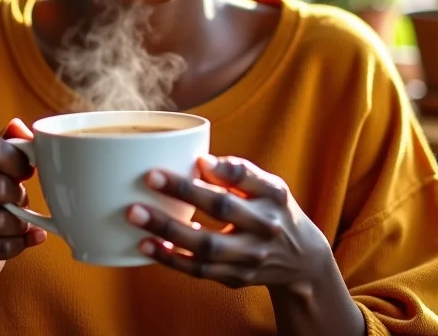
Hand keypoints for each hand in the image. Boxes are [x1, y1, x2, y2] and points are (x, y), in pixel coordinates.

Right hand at [0, 118, 46, 282]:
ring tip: (23, 220)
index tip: (28, 171)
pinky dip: (21, 244)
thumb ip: (11, 142)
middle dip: (20, 196)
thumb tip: (19, 126)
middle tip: (22, 199)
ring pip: (0, 221)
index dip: (19, 161)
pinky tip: (26, 238)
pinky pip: (0, 247)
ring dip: (21, 223)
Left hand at [126, 155, 330, 290]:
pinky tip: (148, 245)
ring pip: (205, 247)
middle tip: (149, 178)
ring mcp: (249, 257)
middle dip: (184, 193)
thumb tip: (202, 160)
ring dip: (168, 230)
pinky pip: (199, 271)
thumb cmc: (273, 210)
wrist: (300, 260)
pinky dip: (172, 259)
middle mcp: (263, 228)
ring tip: (136, 216)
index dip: (220, 169)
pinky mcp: (234, 278)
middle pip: (222, 210)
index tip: (195, 158)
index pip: (244, 178)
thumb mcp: (268, 186)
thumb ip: (239, 172)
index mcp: (272, 196)